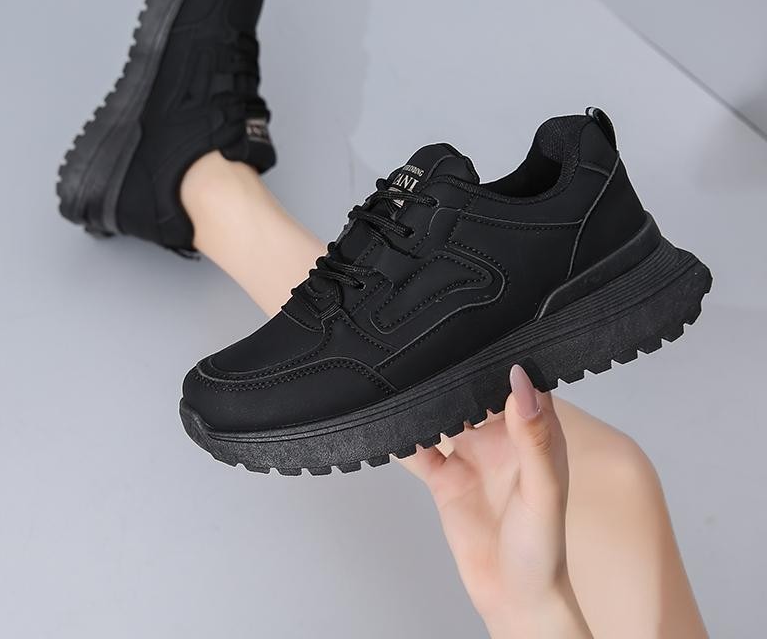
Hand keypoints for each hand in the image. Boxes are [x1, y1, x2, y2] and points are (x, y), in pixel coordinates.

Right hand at [402, 365, 591, 637]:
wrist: (513, 600)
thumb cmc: (543, 550)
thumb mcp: (543, 490)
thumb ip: (533, 437)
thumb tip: (521, 384)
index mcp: (533, 434)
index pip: (518, 383)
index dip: (503, 358)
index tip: (481, 335)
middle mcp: (500, 440)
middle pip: (474, 394)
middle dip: (456, 374)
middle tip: (433, 349)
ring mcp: (470, 457)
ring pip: (443, 415)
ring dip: (428, 401)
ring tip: (408, 377)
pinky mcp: (444, 478)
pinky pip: (418, 450)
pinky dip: (403, 437)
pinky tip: (390, 423)